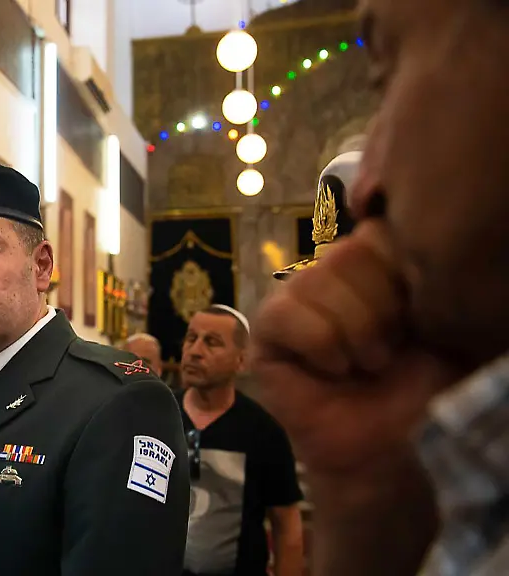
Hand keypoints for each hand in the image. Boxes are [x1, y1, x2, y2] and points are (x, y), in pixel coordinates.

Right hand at [251, 220, 463, 474]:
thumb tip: (397, 234)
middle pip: (348, 251)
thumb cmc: (423, 388)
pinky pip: (287, 313)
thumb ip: (431, 273)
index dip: (402, 277)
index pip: (378, 230)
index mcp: (375, 260)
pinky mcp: (265, 330)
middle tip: (388, 353)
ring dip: (355, 335)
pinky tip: (331, 371)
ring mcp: (293, 298)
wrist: (389, 448)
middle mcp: (330, 271)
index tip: (416, 322)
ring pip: (318, 280)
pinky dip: (321, 347)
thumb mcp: (446, 322)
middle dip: (381, 311)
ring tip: (363, 366)